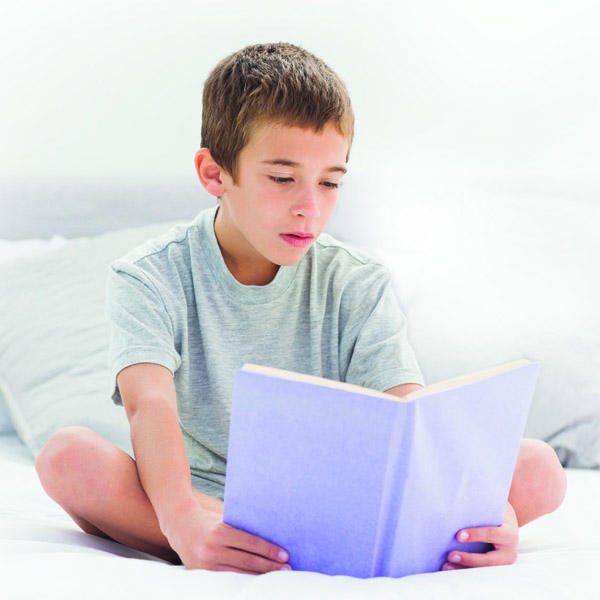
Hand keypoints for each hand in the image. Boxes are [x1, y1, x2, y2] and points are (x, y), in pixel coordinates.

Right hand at [163, 498, 290, 573]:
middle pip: (247, 561)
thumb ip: (241, 529)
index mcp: (219, 532)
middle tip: (287, 568)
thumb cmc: (209, 520)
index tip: (284, 554)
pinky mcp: (202, 575)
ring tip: (276, 576)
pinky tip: (256, 580)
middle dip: (269, 566)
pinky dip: (244, 580)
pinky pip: (227, 579)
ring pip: (239, 573)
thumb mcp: (224, 520)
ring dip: (260, 576)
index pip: (250, 543)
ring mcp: (206, 565)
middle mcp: (211, 550)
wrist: (180, 526)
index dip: (268, 550)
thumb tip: (270, 535)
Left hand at [441, 502, 518, 570]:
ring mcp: (502, 563)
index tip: (458, 536)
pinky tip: (450, 567)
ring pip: (483, 570)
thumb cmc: (495, 513)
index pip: (492, 534)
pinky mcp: (494, 568)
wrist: (507, 524)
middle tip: (450, 555)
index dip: (476, 535)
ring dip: (463, 569)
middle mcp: (509, 552)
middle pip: (489, 560)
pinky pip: (479, 572)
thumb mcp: (492, 508)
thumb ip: (480, 507)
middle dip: (469, 559)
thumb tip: (458, 498)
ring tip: (446, 565)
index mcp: (509, 534)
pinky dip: (464, 570)